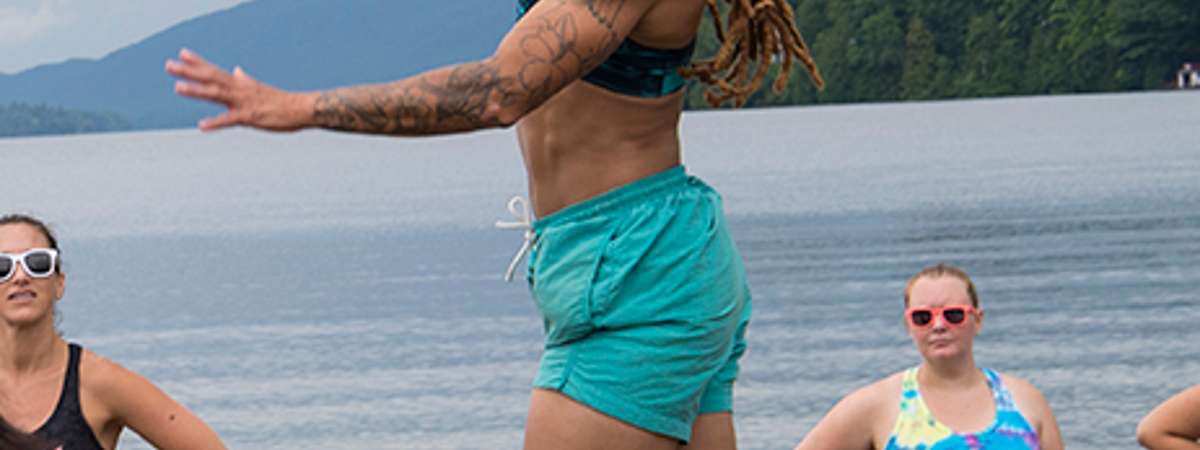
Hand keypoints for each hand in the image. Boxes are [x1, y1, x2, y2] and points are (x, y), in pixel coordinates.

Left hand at [165, 48, 315, 130]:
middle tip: (169, 65)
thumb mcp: (260, 87)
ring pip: (216, 94)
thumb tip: (236, 70)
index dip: (198, 62)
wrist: (301, 108)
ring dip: (197, 90)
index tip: (182, 53)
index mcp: (241, 83)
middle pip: (210, 77)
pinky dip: (215, 122)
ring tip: (177, 87)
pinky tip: (201, 125)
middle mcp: (239, 89)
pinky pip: (230, 120)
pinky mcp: (250, 117)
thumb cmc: (281, 100)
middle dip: (189, 72)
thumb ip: (245, 79)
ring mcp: (244, 102)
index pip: (215, 69)